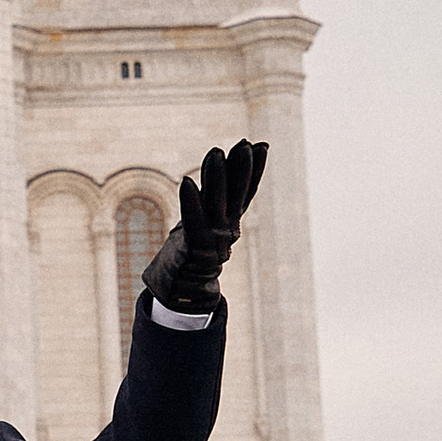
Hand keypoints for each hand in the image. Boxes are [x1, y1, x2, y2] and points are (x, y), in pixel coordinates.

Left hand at [142, 141, 267, 310]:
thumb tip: (213, 178)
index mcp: (229, 225)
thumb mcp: (200, 225)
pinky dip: (190, 202)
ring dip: (216, 178)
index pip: (245, 193)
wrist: (181, 296)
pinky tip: (187, 181)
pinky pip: (193, 223)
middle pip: (236, 196)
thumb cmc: (188, 255)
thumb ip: (208, 204)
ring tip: (216, 152)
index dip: (254, 170)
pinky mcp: (193, 250)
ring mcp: (211, 242)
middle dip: (241, 169)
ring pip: (216, 205)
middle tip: (246, 144)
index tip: (261, 145)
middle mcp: (225, 232)